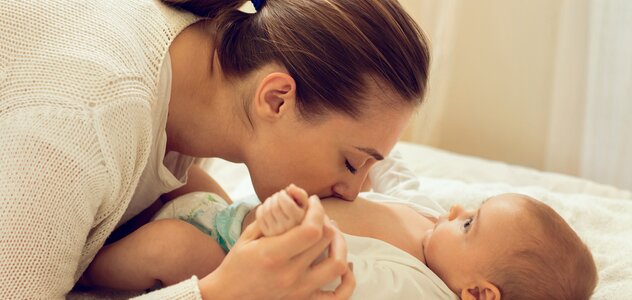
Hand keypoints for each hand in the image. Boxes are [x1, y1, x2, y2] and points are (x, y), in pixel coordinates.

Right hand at [199, 194, 354, 299]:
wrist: (229, 296)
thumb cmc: (237, 264)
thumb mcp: (249, 236)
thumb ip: (272, 217)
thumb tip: (294, 196)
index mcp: (273, 255)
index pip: (311, 230)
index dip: (317, 211)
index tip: (313, 202)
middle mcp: (290, 274)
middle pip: (325, 240)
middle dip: (326, 219)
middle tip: (318, 214)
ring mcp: (300, 290)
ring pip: (337, 265)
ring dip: (341, 245)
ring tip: (333, 234)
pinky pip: (338, 296)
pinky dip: (348, 280)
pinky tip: (345, 264)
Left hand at [257, 184, 307, 235]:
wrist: (293, 230)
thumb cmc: (300, 212)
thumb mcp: (304, 203)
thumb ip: (300, 193)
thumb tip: (290, 187)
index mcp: (298, 220)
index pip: (285, 203)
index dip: (282, 194)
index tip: (284, 192)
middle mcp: (287, 228)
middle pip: (274, 206)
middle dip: (275, 196)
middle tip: (278, 195)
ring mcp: (276, 232)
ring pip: (266, 211)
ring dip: (268, 201)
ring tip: (273, 200)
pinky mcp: (267, 233)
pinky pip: (260, 217)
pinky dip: (261, 208)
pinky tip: (268, 207)